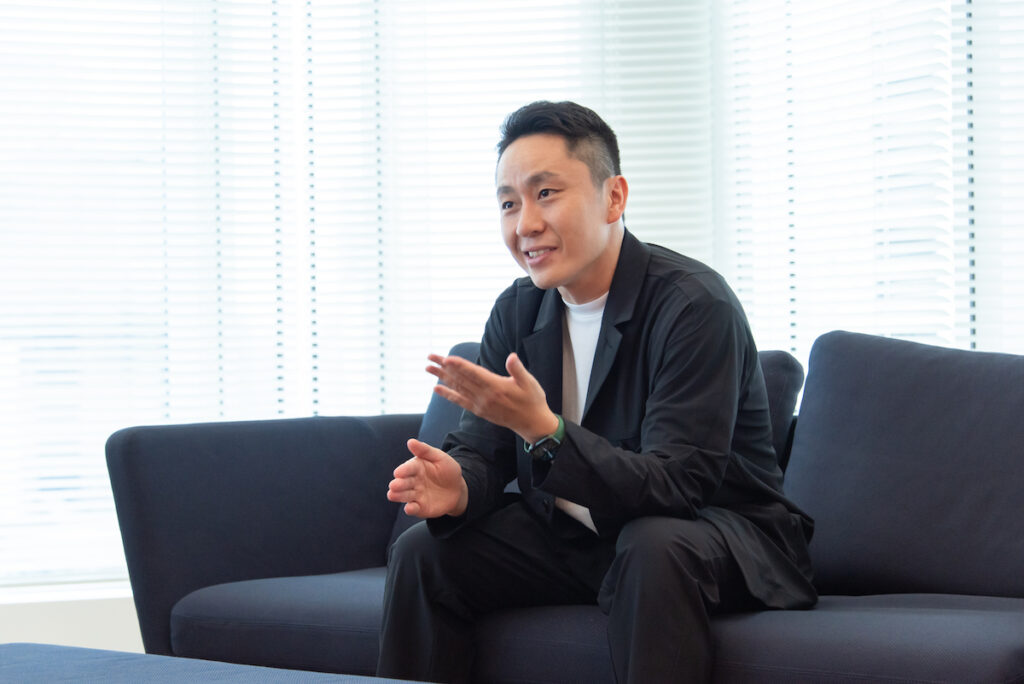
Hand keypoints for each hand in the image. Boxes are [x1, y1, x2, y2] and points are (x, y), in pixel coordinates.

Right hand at [387, 438, 468, 517]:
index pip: (408, 468)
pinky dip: (410, 509)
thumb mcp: (439, 457)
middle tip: (394, 485)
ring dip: (398, 496)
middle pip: (403, 483)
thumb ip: (425, 450)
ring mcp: (415, 495)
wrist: (458, 489)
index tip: (398, 473)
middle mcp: (412, 481)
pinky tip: (409, 508)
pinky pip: (413, 508)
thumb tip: (410, 441)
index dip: (403, 470)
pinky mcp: (420, 507)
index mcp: (416, 467)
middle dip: (398, 484)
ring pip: (404, 496)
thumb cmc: (447, 470)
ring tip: (392, 495)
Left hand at [426, 352, 558, 443]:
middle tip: (430, 357)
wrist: (532, 423)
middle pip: (461, 379)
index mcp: (496, 387)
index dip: (459, 366)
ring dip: (442, 378)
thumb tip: (511, 357)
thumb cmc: (532, 400)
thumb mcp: (530, 382)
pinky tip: (437, 389)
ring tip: (429, 368)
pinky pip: (460, 401)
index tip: (445, 359)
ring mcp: (480, 404)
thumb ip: (518, 370)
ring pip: (457, 388)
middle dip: (444, 367)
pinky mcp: (479, 410)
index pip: (474, 374)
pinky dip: (448, 394)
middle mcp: (485, 396)